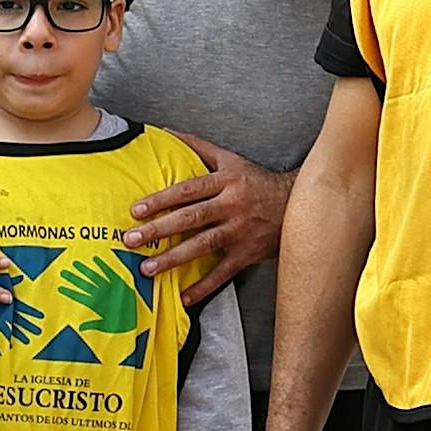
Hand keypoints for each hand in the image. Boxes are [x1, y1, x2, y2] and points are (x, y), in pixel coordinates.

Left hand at [127, 146, 288, 295]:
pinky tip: (183, 297)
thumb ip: (197, 147)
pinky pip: (223, 273)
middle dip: (160, 229)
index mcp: (226, 181)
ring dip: (174, 258)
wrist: (298, 204)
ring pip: (204, 245)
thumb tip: (165, 133)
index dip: (162, 199)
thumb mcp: (230, 159)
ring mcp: (241, 231)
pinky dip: (203, 287)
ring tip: (148, 268)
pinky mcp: (248, 253)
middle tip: (132, 239)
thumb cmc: (256, 181)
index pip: (189, 189)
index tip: (137, 209)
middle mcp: (232, 205)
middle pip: (192, 217)